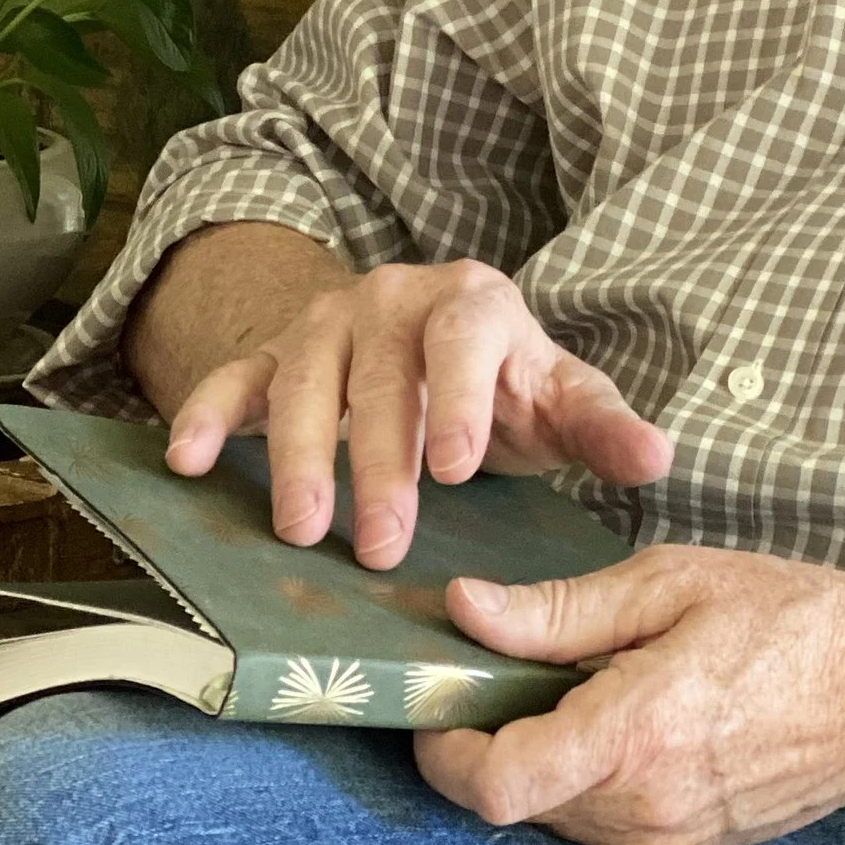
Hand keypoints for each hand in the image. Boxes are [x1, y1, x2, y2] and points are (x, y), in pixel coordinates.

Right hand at [163, 256, 672, 567]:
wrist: (433, 342)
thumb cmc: (506, 384)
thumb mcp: (562, 401)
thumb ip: (605, 430)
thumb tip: (659, 460)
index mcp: (474, 303)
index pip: (464, 338)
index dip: (458, 399)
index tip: (457, 469)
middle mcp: (395, 298)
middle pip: (381, 375)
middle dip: (379, 463)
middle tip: (380, 545)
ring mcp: (327, 322)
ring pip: (305, 379)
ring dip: (299, 455)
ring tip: (300, 530)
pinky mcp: (273, 351)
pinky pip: (235, 376)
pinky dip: (206, 412)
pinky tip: (185, 461)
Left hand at [416, 547, 844, 844]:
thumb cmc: (792, 621)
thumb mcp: (670, 584)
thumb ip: (557, 610)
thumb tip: (462, 611)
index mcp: (632, 739)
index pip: (493, 785)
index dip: (442, 748)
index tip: (439, 698)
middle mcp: (641, 812)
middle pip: (512, 800)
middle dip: (492, 737)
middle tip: (515, 663)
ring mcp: (665, 844)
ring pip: (553, 813)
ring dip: (542, 756)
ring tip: (589, 680)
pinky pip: (599, 822)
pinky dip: (587, 775)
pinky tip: (630, 716)